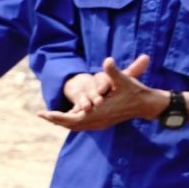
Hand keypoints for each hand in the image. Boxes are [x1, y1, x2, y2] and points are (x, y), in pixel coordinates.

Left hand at [39, 54, 159, 130]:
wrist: (148, 104)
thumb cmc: (135, 91)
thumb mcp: (124, 79)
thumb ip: (114, 71)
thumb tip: (107, 60)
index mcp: (100, 112)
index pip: (74, 118)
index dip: (58, 116)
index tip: (44, 113)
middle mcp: (99, 120)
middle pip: (72, 124)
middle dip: (56, 119)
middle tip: (40, 114)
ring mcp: (102, 123)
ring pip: (77, 126)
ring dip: (63, 122)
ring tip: (48, 116)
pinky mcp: (104, 122)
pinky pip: (84, 125)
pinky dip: (73, 122)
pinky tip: (65, 118)